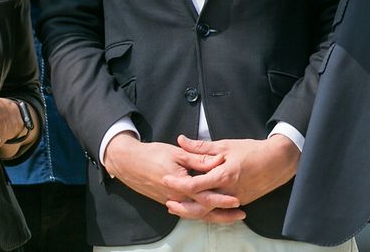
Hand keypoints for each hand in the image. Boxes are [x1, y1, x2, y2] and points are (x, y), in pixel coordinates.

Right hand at [102, 133, 235, 213]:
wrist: (129, 163)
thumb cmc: (153, 155)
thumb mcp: (178, 153)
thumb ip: (199, 158)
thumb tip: (218, 160)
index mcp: (181, 185)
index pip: (205, 196)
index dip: (222, 199)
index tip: (237, 200)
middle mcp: (176, 197)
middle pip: (203, 211)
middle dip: (222, 214)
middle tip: (241, 214)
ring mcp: (171, 201)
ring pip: (195, 214)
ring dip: (214, 216)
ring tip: (231, 217)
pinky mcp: (168, 201)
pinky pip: (187, 212)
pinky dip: (201, 214)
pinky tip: (211, 213)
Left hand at [162, 134, 298, 222]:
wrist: (278, 161)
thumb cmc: (253, 151)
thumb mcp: (226, 145)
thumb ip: (201, 147)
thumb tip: (182, 141)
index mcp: (224, 175)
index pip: (195, 184)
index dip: (178, 183)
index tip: (165, 179)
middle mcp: (228, 192)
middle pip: (199, 205)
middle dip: (182, 205)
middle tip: (168, 201)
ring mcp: (235, 200)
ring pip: (209, 212)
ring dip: (192, 211)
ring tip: (178, 207)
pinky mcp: (241, 202)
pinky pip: (220, 210)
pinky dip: (207, 210)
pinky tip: (198, 207)